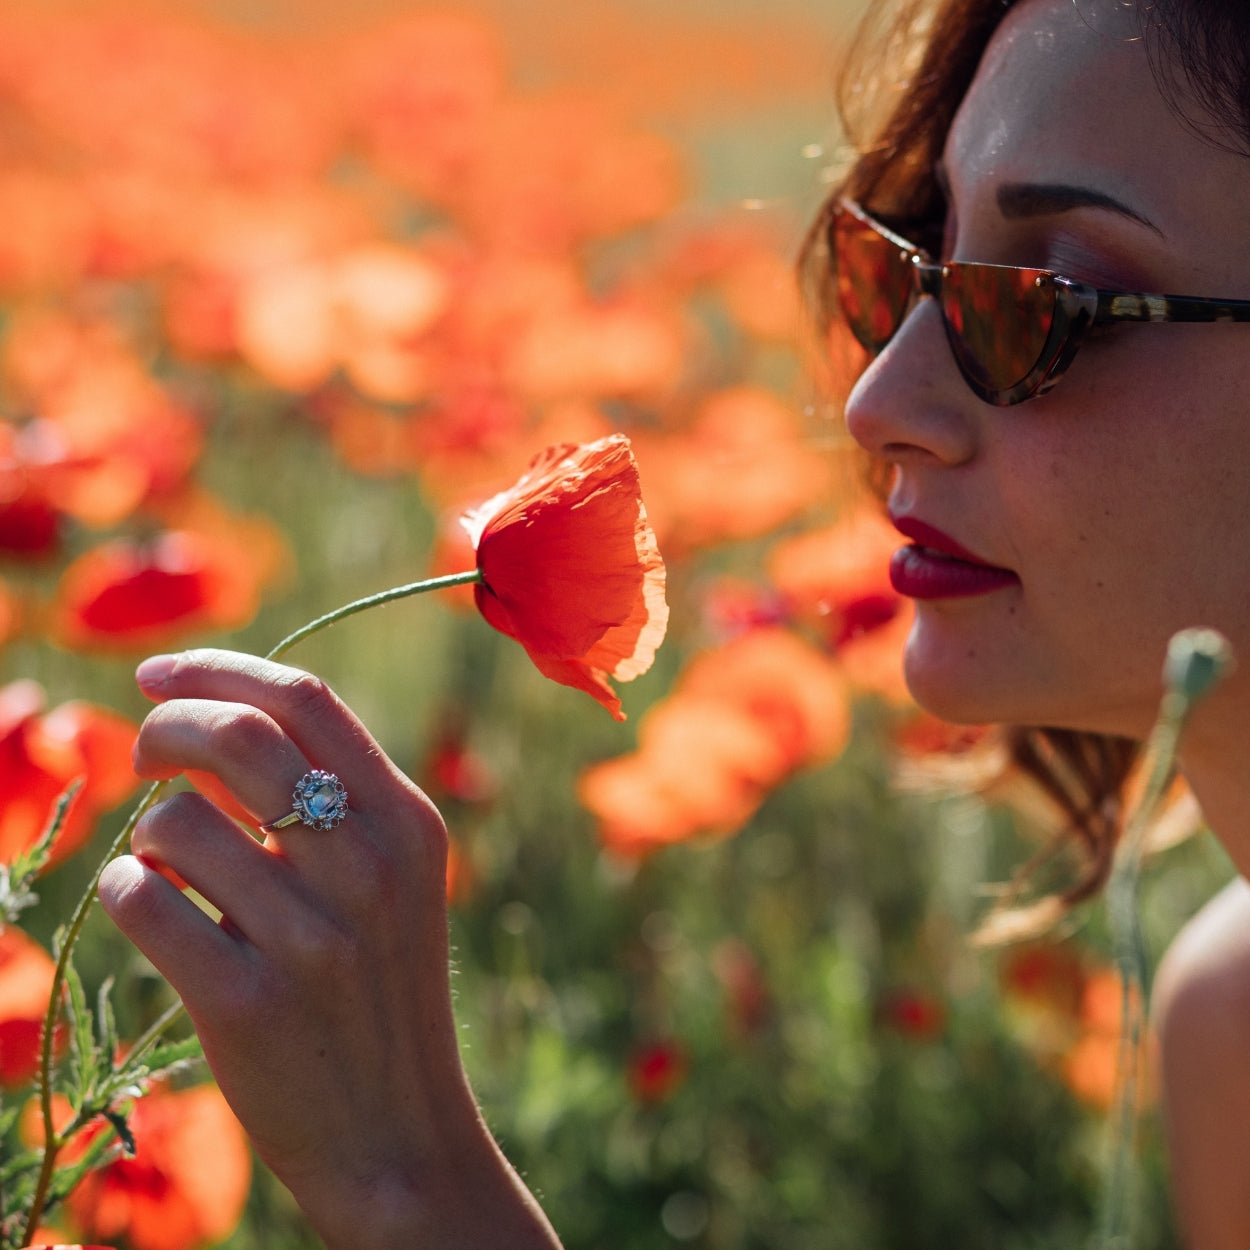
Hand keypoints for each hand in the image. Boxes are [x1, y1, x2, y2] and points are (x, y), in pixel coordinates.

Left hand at [98, 649, 559, 1249]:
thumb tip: (225, 716)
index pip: (306, 701)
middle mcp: (371, 867)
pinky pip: (143, 904)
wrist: (399, 1132)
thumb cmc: (381, 991)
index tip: (160, 675)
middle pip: (239, 738)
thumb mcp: (396, 881)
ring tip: (168, 867)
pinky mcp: (250, 1005)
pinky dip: (125, 893)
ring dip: (147, 832)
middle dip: (167, 726)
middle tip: (143, 753)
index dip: (221, 670)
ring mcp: (314, 937)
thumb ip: (338, 798)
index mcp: (408, 822)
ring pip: (176, 824)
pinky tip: (154, 914)